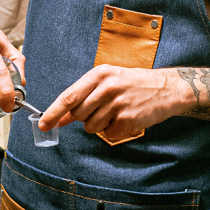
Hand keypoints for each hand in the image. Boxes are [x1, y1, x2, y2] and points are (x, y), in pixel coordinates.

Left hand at [38, 64, 193, 142]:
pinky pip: (108, 134)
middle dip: (84, 117)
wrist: (166, 88)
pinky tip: (125, 118)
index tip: (43, 124)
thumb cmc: (133, 84)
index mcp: (99, 74)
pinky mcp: (128, 119)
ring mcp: (118, 104)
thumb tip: (59, 117)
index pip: (69, 96)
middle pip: (78, 114)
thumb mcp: (107, 81)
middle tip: (101, 109)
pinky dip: (114, 131)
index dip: (53, 112)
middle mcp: (107, 87)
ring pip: (91, 126)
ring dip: (100, 124)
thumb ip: (82, 97)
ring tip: (116, 112)